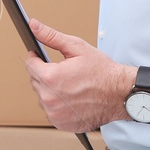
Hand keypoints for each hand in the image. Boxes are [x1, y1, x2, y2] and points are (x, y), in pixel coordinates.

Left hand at [23, 19, 132, 133]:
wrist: (120, 94)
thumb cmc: (102, 72)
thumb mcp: (77, 48)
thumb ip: (51, 36)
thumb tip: (34, 25)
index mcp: (50, 77)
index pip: (30, 65)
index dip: (36, 58)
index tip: (40, 57)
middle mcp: (49, 98)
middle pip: (35, 81)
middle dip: (45, 74)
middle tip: (64, 72)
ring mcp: (54, 113)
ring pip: (42, 97)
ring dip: (51, 91)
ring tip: (70, 86)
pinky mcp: (60, 123)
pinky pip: (51, 111)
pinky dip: (58, 105)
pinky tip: (72, 99)